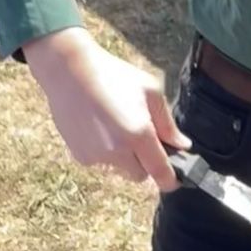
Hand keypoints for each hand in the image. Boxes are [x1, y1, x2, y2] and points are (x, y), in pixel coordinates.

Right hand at [26, 27, 188, 190]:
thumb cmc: (112, 75)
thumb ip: (167, 123)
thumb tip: (182, 145)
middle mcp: (117, 151)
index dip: (170, 179)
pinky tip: (97, 127)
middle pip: (140, 175)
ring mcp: (96, 156)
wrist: (68, 70)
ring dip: (123, 156)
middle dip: (144, 162)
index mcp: (139, 135)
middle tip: (140, 137)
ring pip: (119, 168)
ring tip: (114, 124)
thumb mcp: (149, 90)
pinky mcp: (80, 155)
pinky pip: (100, 161)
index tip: (175, 178)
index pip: (161, 173)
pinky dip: (103, 151)